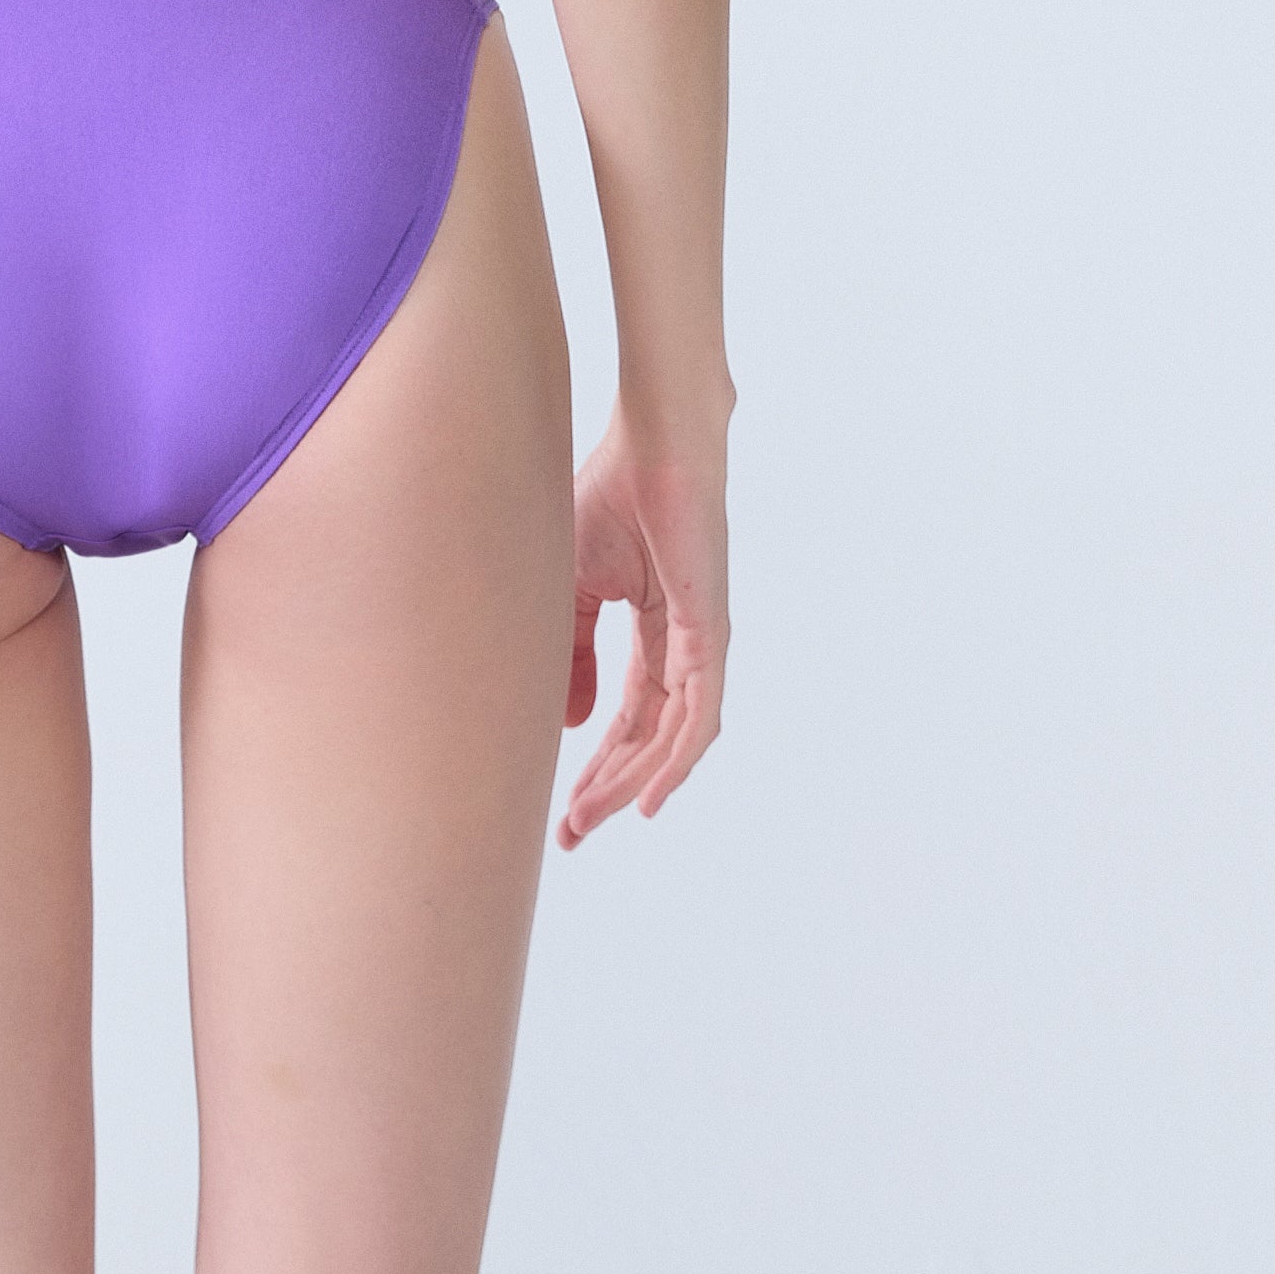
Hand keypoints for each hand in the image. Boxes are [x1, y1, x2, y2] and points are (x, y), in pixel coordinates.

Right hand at [558, 411, 725, 847]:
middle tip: (570, 832)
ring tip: (593, 819)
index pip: (627, 716)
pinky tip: (648, 797)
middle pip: (648, 738)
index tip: (563, 812)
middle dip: (608, 787)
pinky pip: (698, 714)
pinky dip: (675, 760)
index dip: (595, 764)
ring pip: (673, 738)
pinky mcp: (710, 633)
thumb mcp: (571, 587)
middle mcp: (684, 646)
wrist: (651, 441)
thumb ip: (573, 653)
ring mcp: (702, 642)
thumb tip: (575, 723)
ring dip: (631, 782)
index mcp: (654, 631)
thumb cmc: (611, 492)